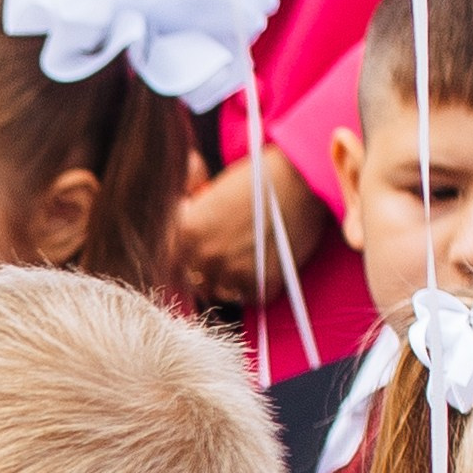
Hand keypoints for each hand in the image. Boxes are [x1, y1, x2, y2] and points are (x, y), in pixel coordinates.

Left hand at [175, 149, 331, 306]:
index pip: (169, 259)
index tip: (200, 245)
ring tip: (246, 258)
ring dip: (230, 281)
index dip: (184, 253)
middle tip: (227, 251)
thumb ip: (190, 202)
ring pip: (221, 291)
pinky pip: (251, 297)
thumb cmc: (258, 175)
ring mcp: (233, 273)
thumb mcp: (213, 186)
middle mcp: (204, 256)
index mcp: (185, 232)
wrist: (303, 177)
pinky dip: (257, 286)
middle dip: (206, 269)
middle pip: (194, 279)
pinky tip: (266, 265)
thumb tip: (180, 196)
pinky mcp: (263, 283)